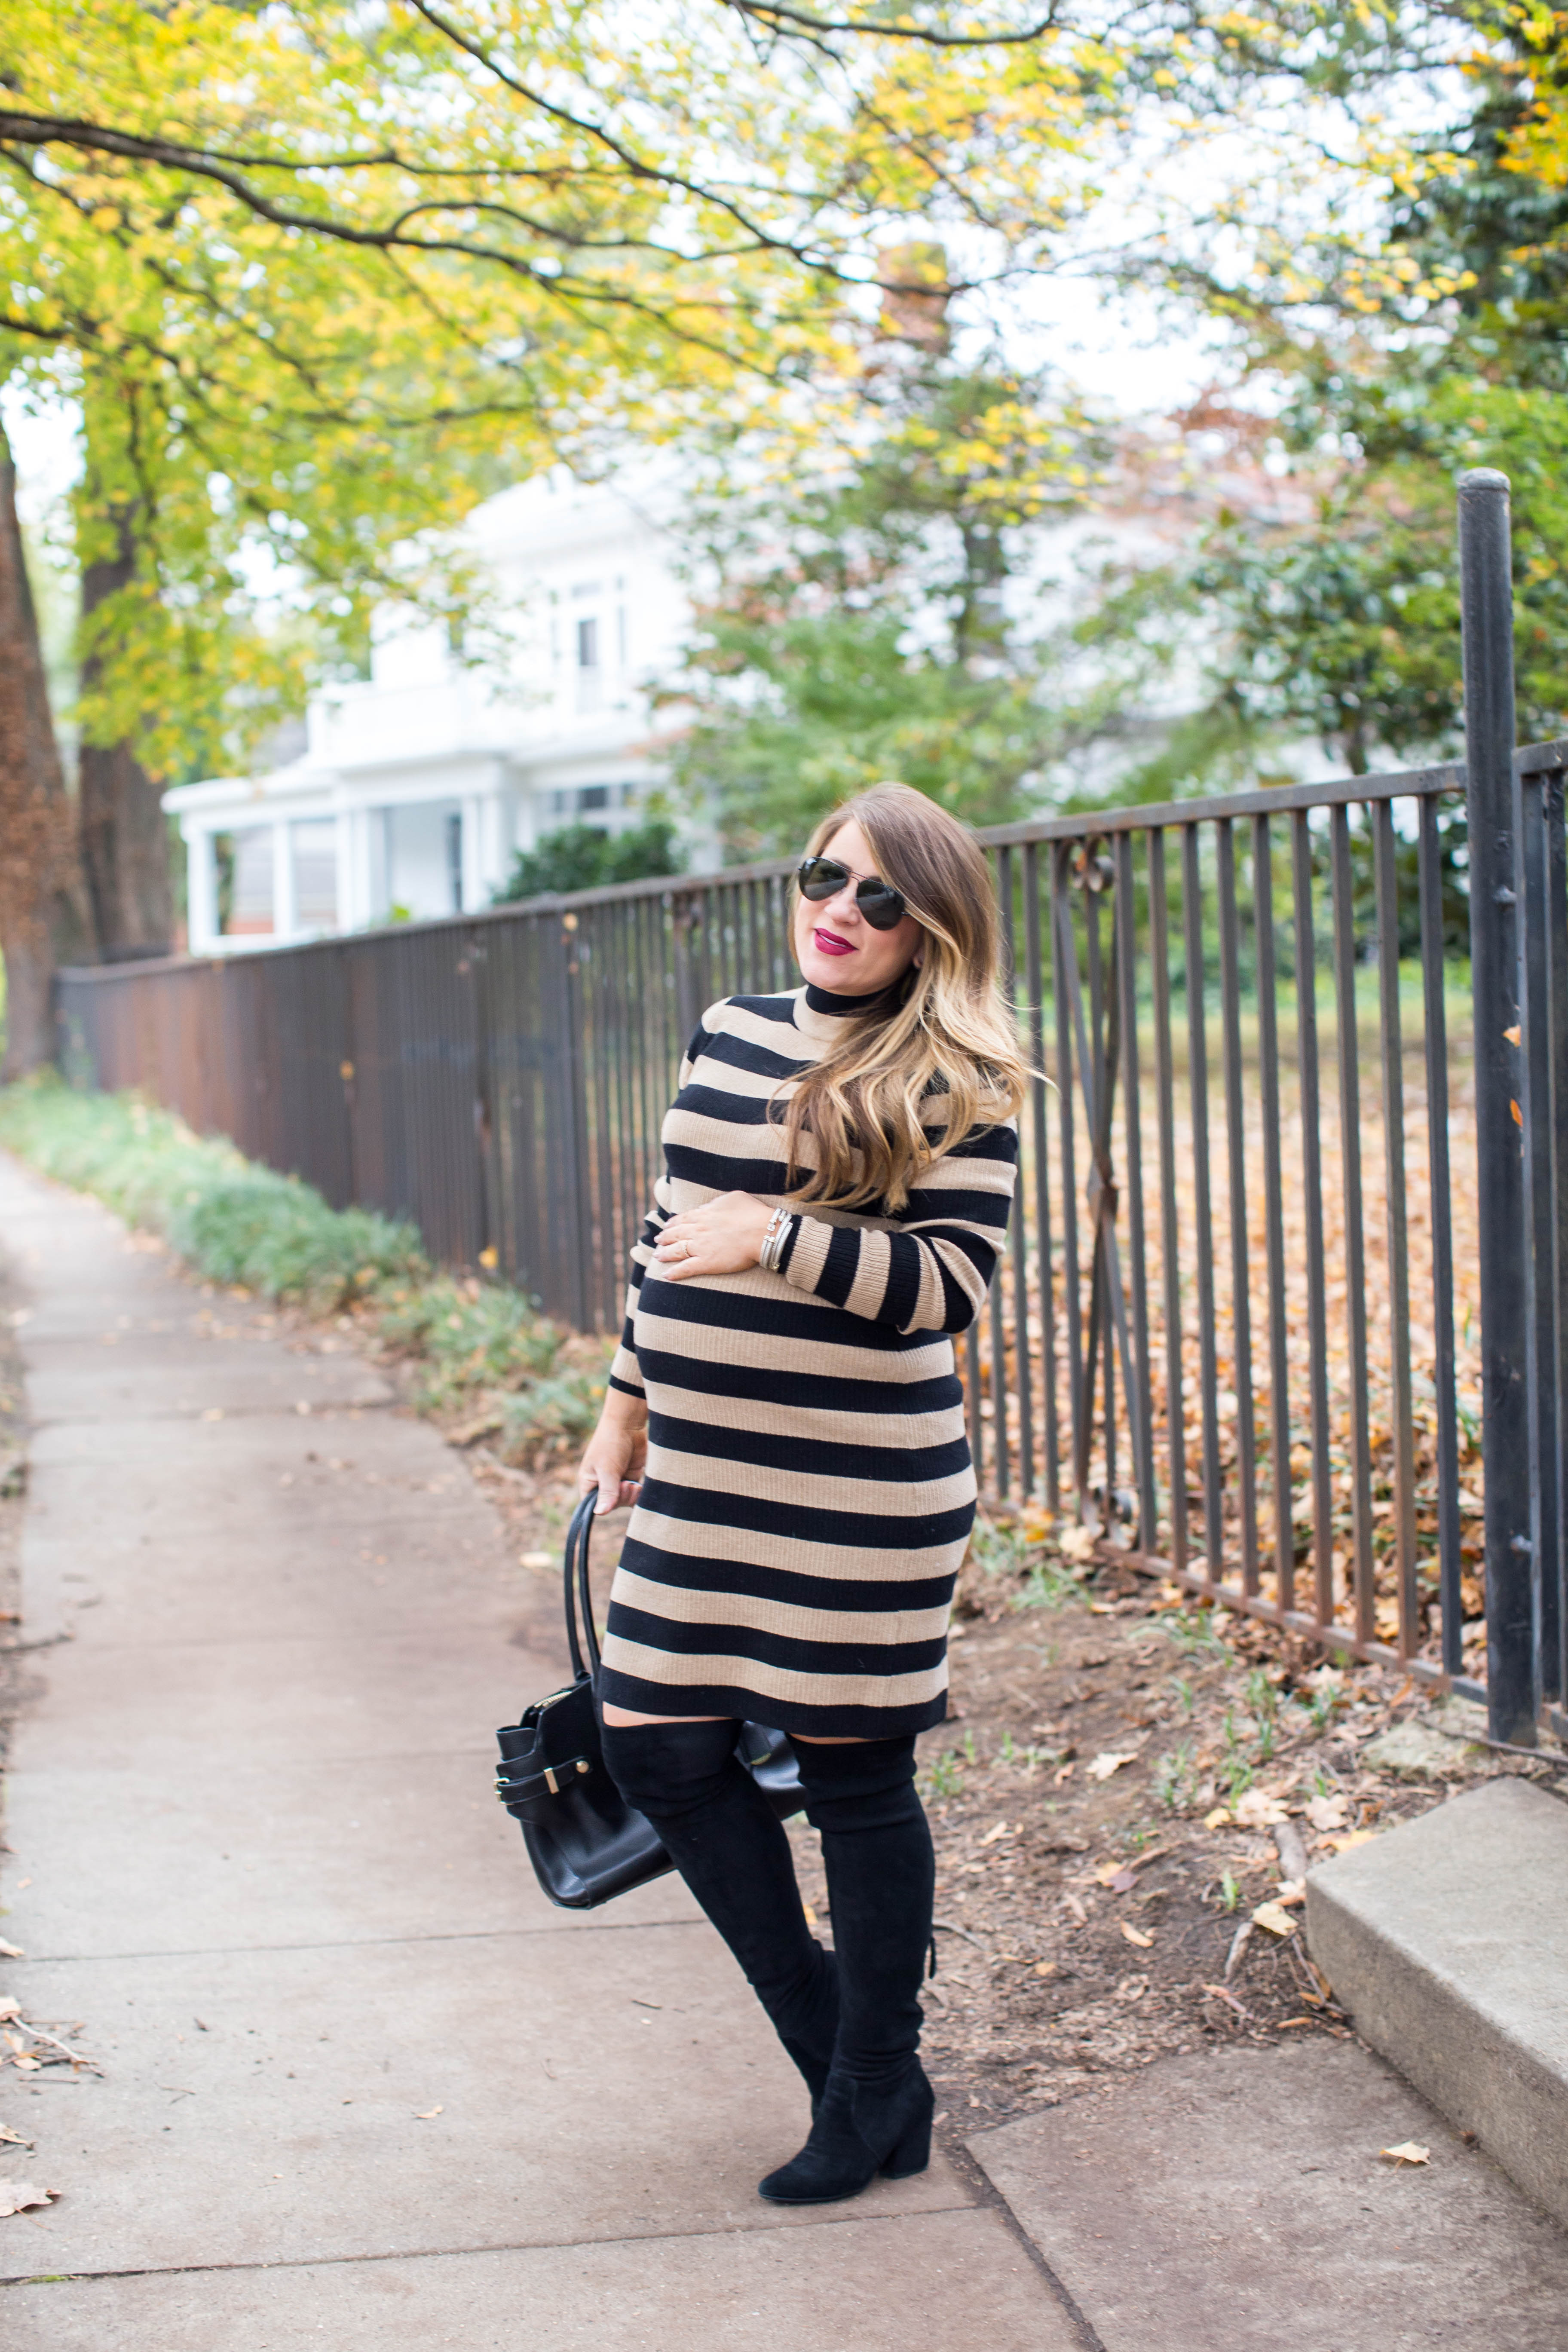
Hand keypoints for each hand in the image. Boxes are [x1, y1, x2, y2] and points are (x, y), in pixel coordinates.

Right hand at [577, 1394, 647, 1515]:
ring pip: (625, 1501)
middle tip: (627, 1485)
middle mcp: (602, 1484)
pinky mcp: (632, 1476)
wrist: (629, 1424)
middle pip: (612, 1505)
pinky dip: (639, 1493)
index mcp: (589, 1482)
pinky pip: (635, 1494)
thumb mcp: (607, 1469)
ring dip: (631, 1496)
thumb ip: (606, 1492)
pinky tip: (640, 1485)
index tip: (615, 1495)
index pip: (594, 1506)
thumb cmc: (610, 1443)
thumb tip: (599, 1513)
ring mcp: (618, 1481)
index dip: (605, 1506)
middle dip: (621, 1498)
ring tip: (633, 1484)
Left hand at [653, 1192, 773, 1280]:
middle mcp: (698, 1230)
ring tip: (658, 1256)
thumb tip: (706, 1207)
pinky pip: (686, 1269)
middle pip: (676, 1234)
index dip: (673, 1222)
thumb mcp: (733, 1198)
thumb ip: (716, 1202)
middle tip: (657, 1240)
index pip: (684, 1218)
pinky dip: (674, 1273)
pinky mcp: (706, 1263)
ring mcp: (701, 1247)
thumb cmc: (753, 1213)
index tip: (667, 1225)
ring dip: (665, 1254)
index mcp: (705, 1214)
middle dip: (664, 1237)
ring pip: (676, 1251)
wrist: (762, 1232)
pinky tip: (666, 1276)